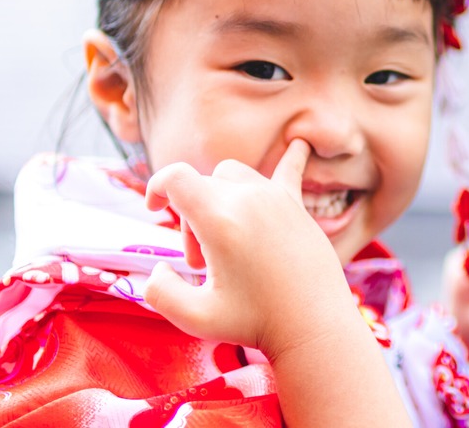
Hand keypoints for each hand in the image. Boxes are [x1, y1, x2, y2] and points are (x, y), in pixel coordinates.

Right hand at [143, 140, 349, 358]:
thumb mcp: (193, 317)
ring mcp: (277, 199)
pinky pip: (291, 169)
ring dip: (220, 198)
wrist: (314, 325)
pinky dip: (292, 157)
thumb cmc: (256, 322)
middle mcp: (248, 199)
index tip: (153, 210)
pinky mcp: (297, 207)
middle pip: (202, 184)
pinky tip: (301, 142)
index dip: (155, 188)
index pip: (175, 176)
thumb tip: (159, 268)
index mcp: (219, 219)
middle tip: (202, 262)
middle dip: (190, 217)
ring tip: (228, 240)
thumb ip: (158, 290)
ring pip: (233, 175)